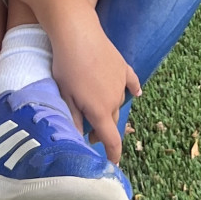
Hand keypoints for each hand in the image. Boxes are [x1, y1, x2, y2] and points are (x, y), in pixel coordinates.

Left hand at [50, 14, 140, 164]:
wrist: (77, 33)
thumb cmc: (66, 66)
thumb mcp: (64, 96)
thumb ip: (73, 119)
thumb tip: (78, 138)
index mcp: (100, 111)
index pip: (111, 140)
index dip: (114, 155)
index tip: (114, 166)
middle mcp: (115, 100)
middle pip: (112, 121)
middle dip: (103, 130)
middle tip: (89, 131)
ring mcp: (121, 82)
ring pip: (118, 103)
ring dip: (109, 109)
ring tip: (96, 107)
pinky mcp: (123, 67)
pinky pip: (131, 83)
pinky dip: (132, 90)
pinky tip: (136, 93)